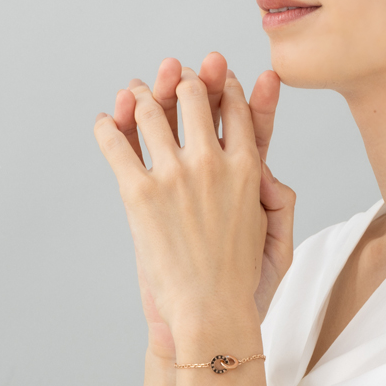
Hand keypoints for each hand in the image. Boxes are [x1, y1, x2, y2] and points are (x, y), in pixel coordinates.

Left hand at [101, 54, 295, 353]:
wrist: (210, 313)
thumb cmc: (244, 278)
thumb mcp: (280, 235)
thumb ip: (279, 197)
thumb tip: (265, 169)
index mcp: (248, 169)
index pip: (237, 110)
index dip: (226, 86)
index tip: (217, 75)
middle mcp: (213, 163)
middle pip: (196, 98)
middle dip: (187, 78)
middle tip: (176, 72)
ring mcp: (175, 175)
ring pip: (155, 112)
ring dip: (144, 92)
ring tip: (135, 88)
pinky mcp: (140, 194)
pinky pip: (117, 144)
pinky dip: (108, 126)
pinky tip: (105, 119)